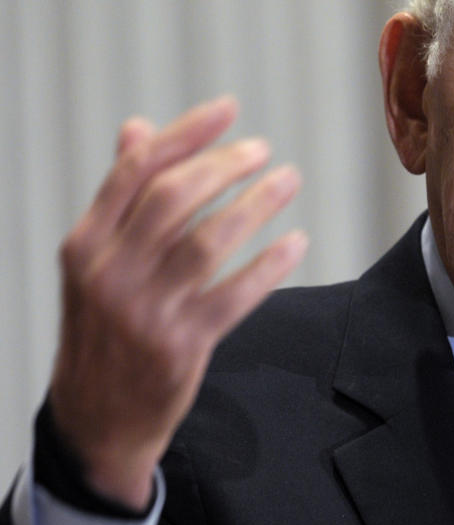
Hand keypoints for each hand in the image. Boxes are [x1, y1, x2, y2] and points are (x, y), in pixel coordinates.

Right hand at [48, 96, 307, 508]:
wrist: (96, 416)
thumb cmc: (103, 325)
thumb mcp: (95, 260)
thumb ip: (120, 195)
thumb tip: (138, 127)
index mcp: (86, 242)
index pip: (136, 170)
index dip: (186, 133)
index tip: (227, 108)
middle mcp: (111, 272)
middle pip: (175, 196)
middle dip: (226, 164)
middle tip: (263, 151)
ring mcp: (146, 310)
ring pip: (210, 239)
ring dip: (257, 204)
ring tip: (289, 180)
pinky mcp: (182, 344)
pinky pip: (237, 293)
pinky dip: (270, 264)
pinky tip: (295, 242)